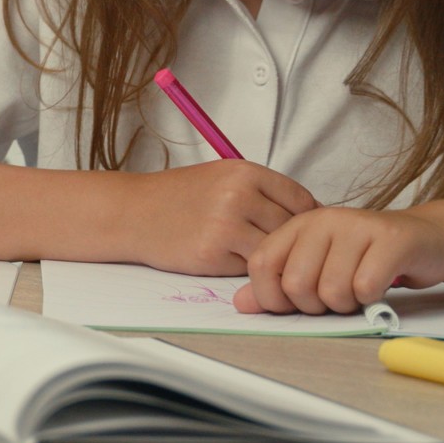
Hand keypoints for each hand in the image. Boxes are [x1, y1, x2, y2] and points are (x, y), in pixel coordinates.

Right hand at [125, 160, 317, 274]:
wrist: (133, 212)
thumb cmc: (178, 197)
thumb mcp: (222, 178)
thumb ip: (261, 192)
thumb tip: (310, 216)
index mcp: (244, 172)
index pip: (302, 200)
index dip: (306, 220)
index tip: (301, 232)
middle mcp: (239, 195)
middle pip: (293, 228)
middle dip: (290, 243)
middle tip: (280, 250)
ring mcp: (226, 225)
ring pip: (275, 251)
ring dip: (271, 259)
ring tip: (258, 258)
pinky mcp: (213, 254)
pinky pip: (250, 268)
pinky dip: (246, 270)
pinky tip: (231, 261)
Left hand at [233, 207, 443, 314]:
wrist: (425, 239)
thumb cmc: (365, 259)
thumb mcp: (316, 269)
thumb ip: (277, 286)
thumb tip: (241, 304)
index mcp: (297, 225)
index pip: (261, 265)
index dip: (272, 298)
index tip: (295, 304)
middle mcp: (323, 220)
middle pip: (296, 284)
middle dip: (315, 306)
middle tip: (336, 297)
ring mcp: (357, 226)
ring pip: (332, 291)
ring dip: (347, 305)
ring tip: (359, 289)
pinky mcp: (391, 239)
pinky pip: (366, 287)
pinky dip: (372, 299)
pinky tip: (380, 286)